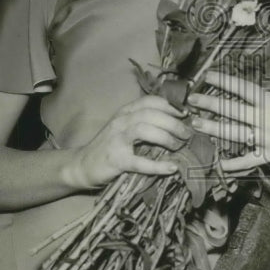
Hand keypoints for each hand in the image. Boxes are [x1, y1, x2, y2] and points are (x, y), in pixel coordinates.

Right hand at [66, 95, 190, 188]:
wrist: (82, 165)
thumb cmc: (109, 146)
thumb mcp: (124, 128)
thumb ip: (144, 122)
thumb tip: (176, 123)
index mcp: (125, 112)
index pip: (150, 101)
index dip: (170, 105)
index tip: (186, 113)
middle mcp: (121, 122)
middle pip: (150, 114)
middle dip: (173, 122)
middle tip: (187, 134)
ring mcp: (117, 140)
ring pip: (144, 130)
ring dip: (166, 137)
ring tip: (179, 146)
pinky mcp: (116, 160)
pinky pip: (139, 162)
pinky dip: (157, 165)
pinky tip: (171, 168)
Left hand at [187, 70, 269, 173]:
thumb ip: (260, 96)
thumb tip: (234, 88)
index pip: (244, 89)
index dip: (226, 81)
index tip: (208, 75)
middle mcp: (267, 120)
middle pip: (234, 110)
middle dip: (211, 103)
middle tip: (192, 99)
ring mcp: (267, 139)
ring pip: (235, 133)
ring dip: (214, 128)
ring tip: (197, 123)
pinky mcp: (269, 156)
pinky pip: (247, 161)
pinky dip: (232, 164)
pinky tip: (218, 162)